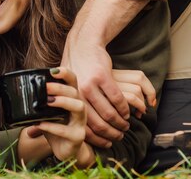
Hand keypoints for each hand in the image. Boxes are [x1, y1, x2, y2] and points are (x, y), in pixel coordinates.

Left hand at [23, 67, 92, 165]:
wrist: (67, 151)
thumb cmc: (56, 128)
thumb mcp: (47, 113)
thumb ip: (38, 103)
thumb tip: (17, 93)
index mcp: (71, 99)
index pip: (73, 81)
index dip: (65, 73)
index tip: (53, 70)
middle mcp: (79, 108)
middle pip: (74, 92)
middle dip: (59, 88)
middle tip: (45, 87)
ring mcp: (80, 123)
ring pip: (78, 107)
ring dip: (62, 102)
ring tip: (47, 101)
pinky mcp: (77, 137)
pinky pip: (66, 130)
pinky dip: (53, 126)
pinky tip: (41, 123)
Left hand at [61, 0, 147, 147]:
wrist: (83, 45)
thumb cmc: (75, 70)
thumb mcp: (66, 89)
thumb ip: (68, 105)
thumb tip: (62, 125)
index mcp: (68, 99)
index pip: (82, 126)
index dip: (96, 138)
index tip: (105, 143)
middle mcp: (77, 94)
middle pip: (98, 123)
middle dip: (111, 133)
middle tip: (119, 136)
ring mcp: (90, 85)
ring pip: (110, 113)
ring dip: (120, 122)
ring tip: (124, 126)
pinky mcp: (103, 77)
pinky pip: (118, 99)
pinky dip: (125, 109)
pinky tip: (127, 112)